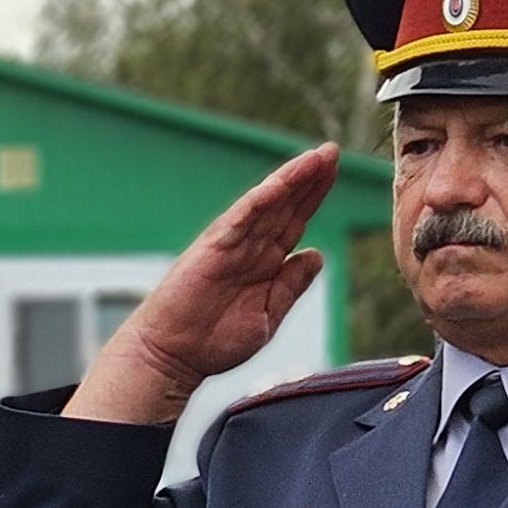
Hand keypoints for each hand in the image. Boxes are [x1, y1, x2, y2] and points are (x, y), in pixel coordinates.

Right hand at [64, 145, 342, 426]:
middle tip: (332, 151)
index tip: (334, 172)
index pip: (294, 221)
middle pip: (285, 205)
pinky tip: (280, 184)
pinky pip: (241, 219)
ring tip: (316, 157)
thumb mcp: (268, 315)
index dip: (314, 196)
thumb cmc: (214, 342)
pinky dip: (261, 200)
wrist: (174, 357)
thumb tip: (317, 255)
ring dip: (291, 180)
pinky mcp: (213, 248)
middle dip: (309, 179)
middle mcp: (250, 247)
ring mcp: (232, 245)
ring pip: (267, 205)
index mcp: (265, 262)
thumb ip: (291, 285)